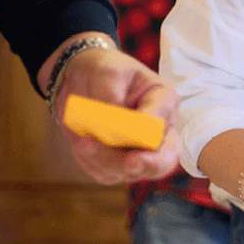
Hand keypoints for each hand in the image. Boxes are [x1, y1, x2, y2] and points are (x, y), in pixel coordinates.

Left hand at [53, 43, 180, 185]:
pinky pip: (106, 174)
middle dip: (146, 164)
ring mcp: (139, 150)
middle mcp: (158, 130)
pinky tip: (82, 144)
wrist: (80, 80)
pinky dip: (91, 162)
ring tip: (83, 141)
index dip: (149, 135)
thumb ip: (111, 96)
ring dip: (104, 160)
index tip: (135, 136)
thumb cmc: (101, 70)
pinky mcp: (117, 164)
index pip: (161, 123)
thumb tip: (112, 124)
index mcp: (163, 101)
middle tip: (130, 164)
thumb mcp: (107, 72)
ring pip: (129, 171)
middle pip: (163, 160)